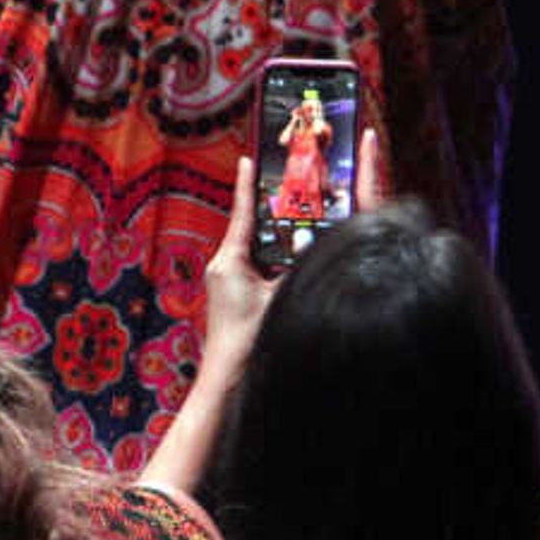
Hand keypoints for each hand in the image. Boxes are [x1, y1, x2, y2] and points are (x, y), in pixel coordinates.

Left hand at [201, 154, 281, 374]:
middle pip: (251, 228)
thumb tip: (315, 248)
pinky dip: (271, 259)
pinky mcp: (232, 295)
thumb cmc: (248, 341)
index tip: (248, 160)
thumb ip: (297, 270)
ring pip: (255, 248)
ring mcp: (226, 280)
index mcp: (231, 260)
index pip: (242, 213)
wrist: (228, 379)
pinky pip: (254, 266)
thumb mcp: (280, 299)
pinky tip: (291, 260)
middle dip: (270, 211)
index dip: (247, 185)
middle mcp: (224, 265)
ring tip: (298, 223)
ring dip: (274, 238)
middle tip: (290, 189)